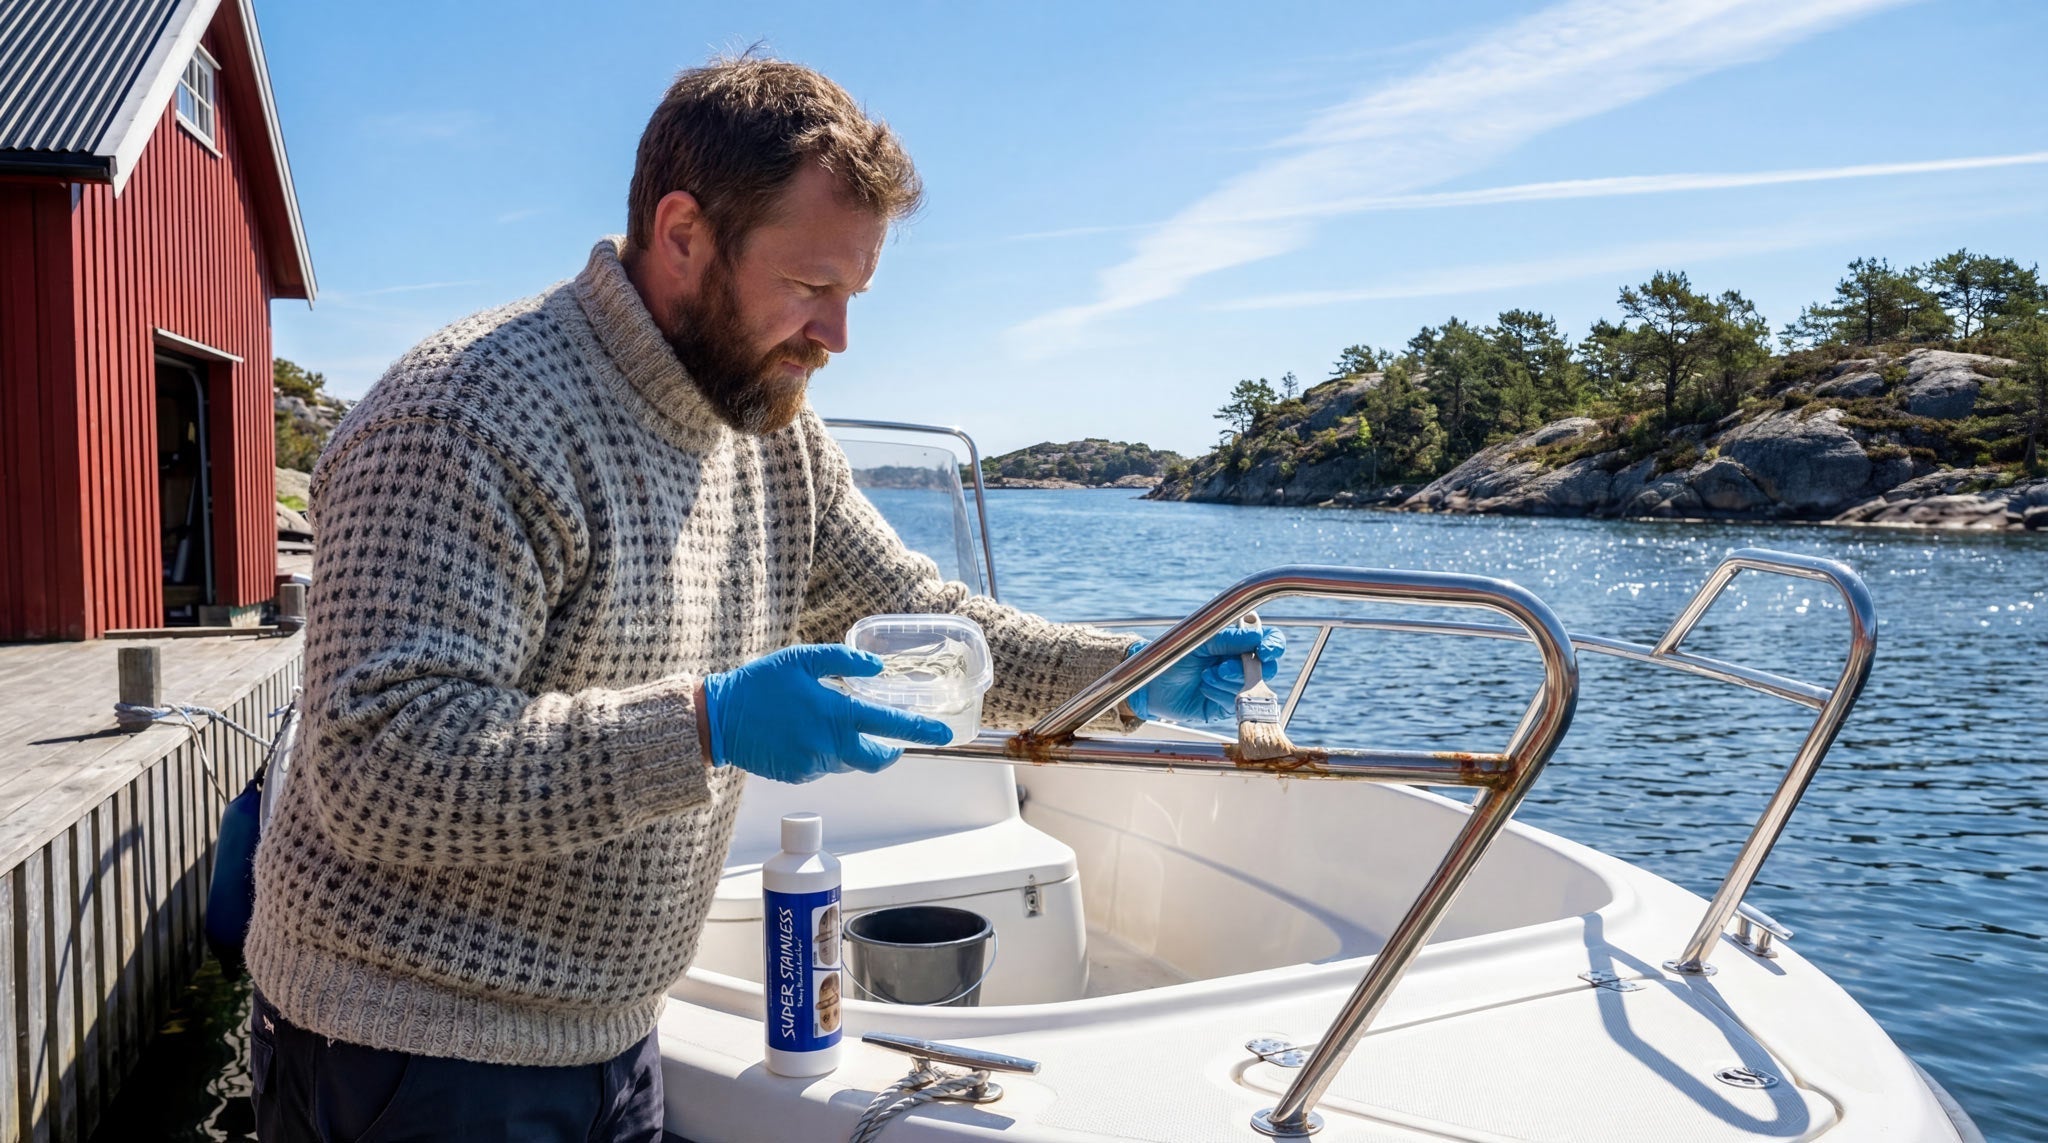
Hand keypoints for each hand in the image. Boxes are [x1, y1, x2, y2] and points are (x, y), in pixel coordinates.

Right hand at [700, 645, 952, 783]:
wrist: (717, 718)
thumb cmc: (760, 683)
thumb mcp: (803, 659)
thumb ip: (844, 662)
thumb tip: (877, 667)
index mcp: (834, 714)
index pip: (889, 726)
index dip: (919, 731)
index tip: (944, 734)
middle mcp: (828, 746)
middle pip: (874, 759)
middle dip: (888, 751)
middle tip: (891, 738)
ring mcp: (812, 765)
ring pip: (848, 762)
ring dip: (851, 747)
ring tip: (830, 723)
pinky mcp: (797, 776)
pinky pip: (823, 766)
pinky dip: (825, 753)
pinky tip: (805, 735)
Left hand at [1126, 625, 1285, 722]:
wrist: (1153, 684)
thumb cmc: (1174, 657)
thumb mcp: (1200, 642)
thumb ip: (1228, 639)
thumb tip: (1256, 635)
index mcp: (1239, 642)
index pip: (1269, 640)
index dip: (1273, 645)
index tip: (1264, 651)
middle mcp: (1242, 663)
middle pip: (1268, 668)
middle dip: (1247, 669)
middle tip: (1223, 668)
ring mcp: (1236, 685)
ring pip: (1252, 687)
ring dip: (1227, 682)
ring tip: (1205, 676)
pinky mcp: (1228, 705)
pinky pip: (1236, 702)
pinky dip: (1220, 694)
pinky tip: (1204, 688)